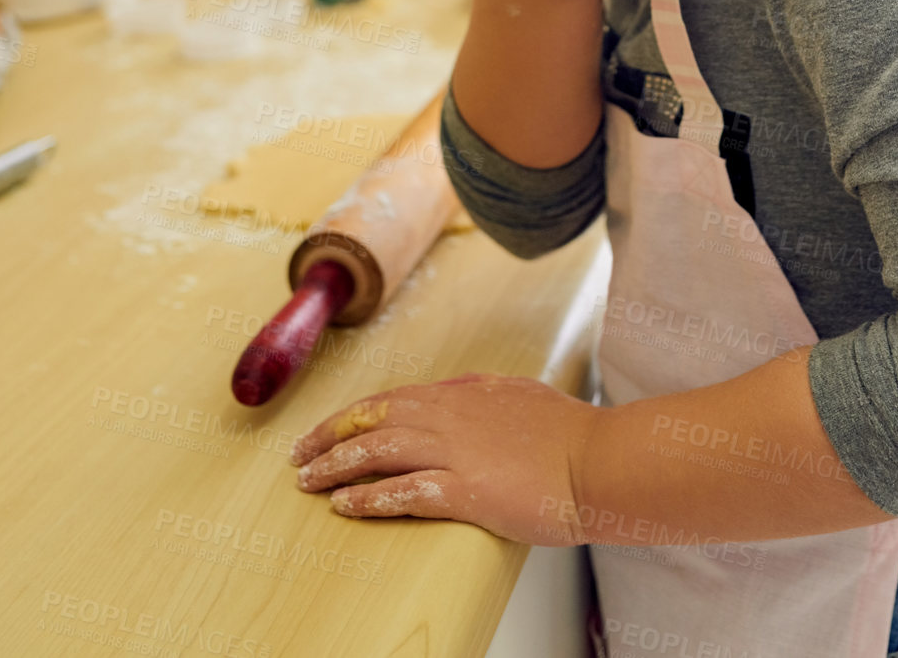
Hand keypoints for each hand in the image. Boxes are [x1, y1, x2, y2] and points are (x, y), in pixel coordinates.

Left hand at [290, 374, 599, 544]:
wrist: (598, 461)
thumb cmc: (569, 434)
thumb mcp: (520, 395)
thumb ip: (484, 393)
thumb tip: (459, 391)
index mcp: (465, 392)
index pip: (393, 397)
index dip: (354, 413)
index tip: (329, 428)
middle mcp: (452, 415)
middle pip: (374, 419)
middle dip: (330, 436)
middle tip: (298, 454)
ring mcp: (457, 451)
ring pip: (379, 451)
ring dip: (336, 466)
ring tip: (307, 482)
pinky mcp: (466, 489)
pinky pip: (404, 492)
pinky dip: (369, 498)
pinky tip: (345, 506)